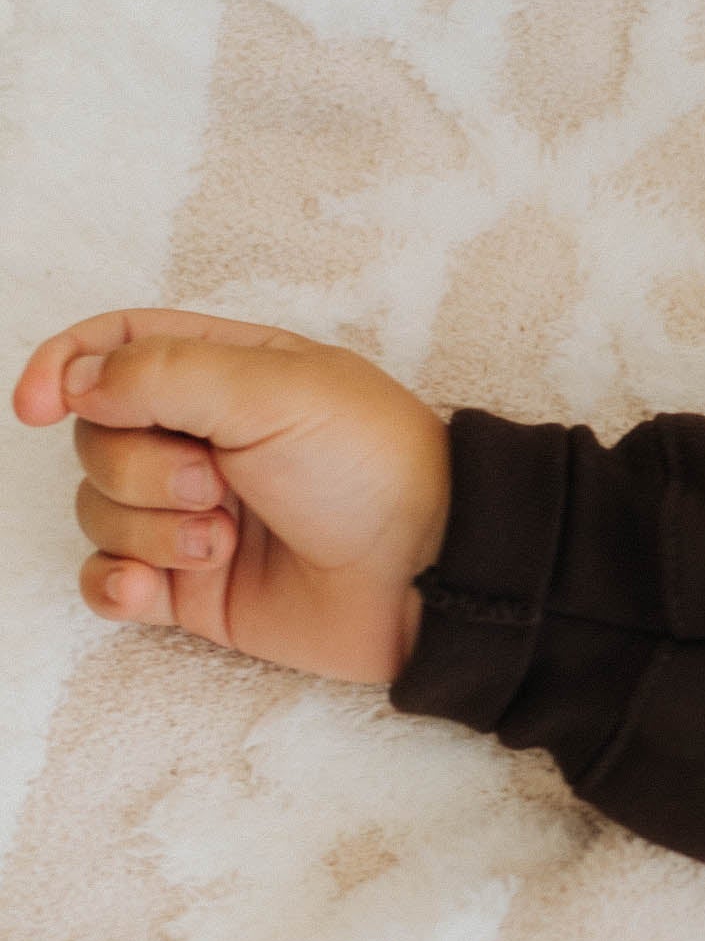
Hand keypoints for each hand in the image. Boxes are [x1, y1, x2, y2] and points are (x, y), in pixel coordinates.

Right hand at [12, 311, 453, 687]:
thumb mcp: (274, 389)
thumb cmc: (372, 466)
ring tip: (224, 542)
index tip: (36, 405)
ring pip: (96, 511)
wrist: (429, 576)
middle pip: (95, 437)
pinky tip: (153, 592)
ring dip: (147, 529)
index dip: (61, 367)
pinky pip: (107, 582)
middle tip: (217, 487)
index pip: (110, 348)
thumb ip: (163, 373)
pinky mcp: (192, 588)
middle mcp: (200, 438)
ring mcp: (192, 515)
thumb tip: (75, 378)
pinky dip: (117, 587)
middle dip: (137, 467)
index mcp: (222, 371)